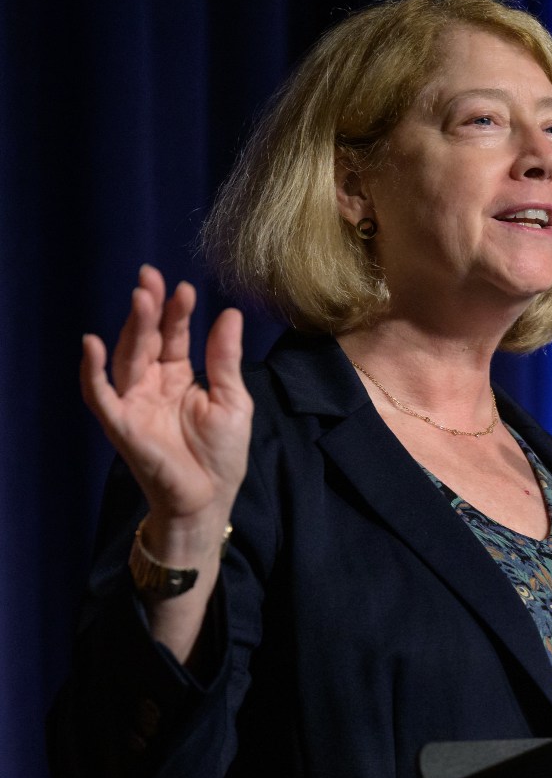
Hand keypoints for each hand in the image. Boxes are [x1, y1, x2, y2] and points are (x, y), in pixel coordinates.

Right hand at [81, 265, 253, 532]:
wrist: (209, 499)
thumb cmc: (222, 454)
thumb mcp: (232, 399)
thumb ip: (225, 359)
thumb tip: (229, 313)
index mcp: (178, 377)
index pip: (173, 337)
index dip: (177, 312)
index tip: (185, 288)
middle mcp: (152, 385)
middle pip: (146, 340)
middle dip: (149, 308)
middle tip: (151, 277)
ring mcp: (134, 403)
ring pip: (126, 358)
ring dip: (131, 328)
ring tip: (140, 297)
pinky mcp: (121, 425)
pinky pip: (100, 396)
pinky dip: (93, 372)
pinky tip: (93, 344)